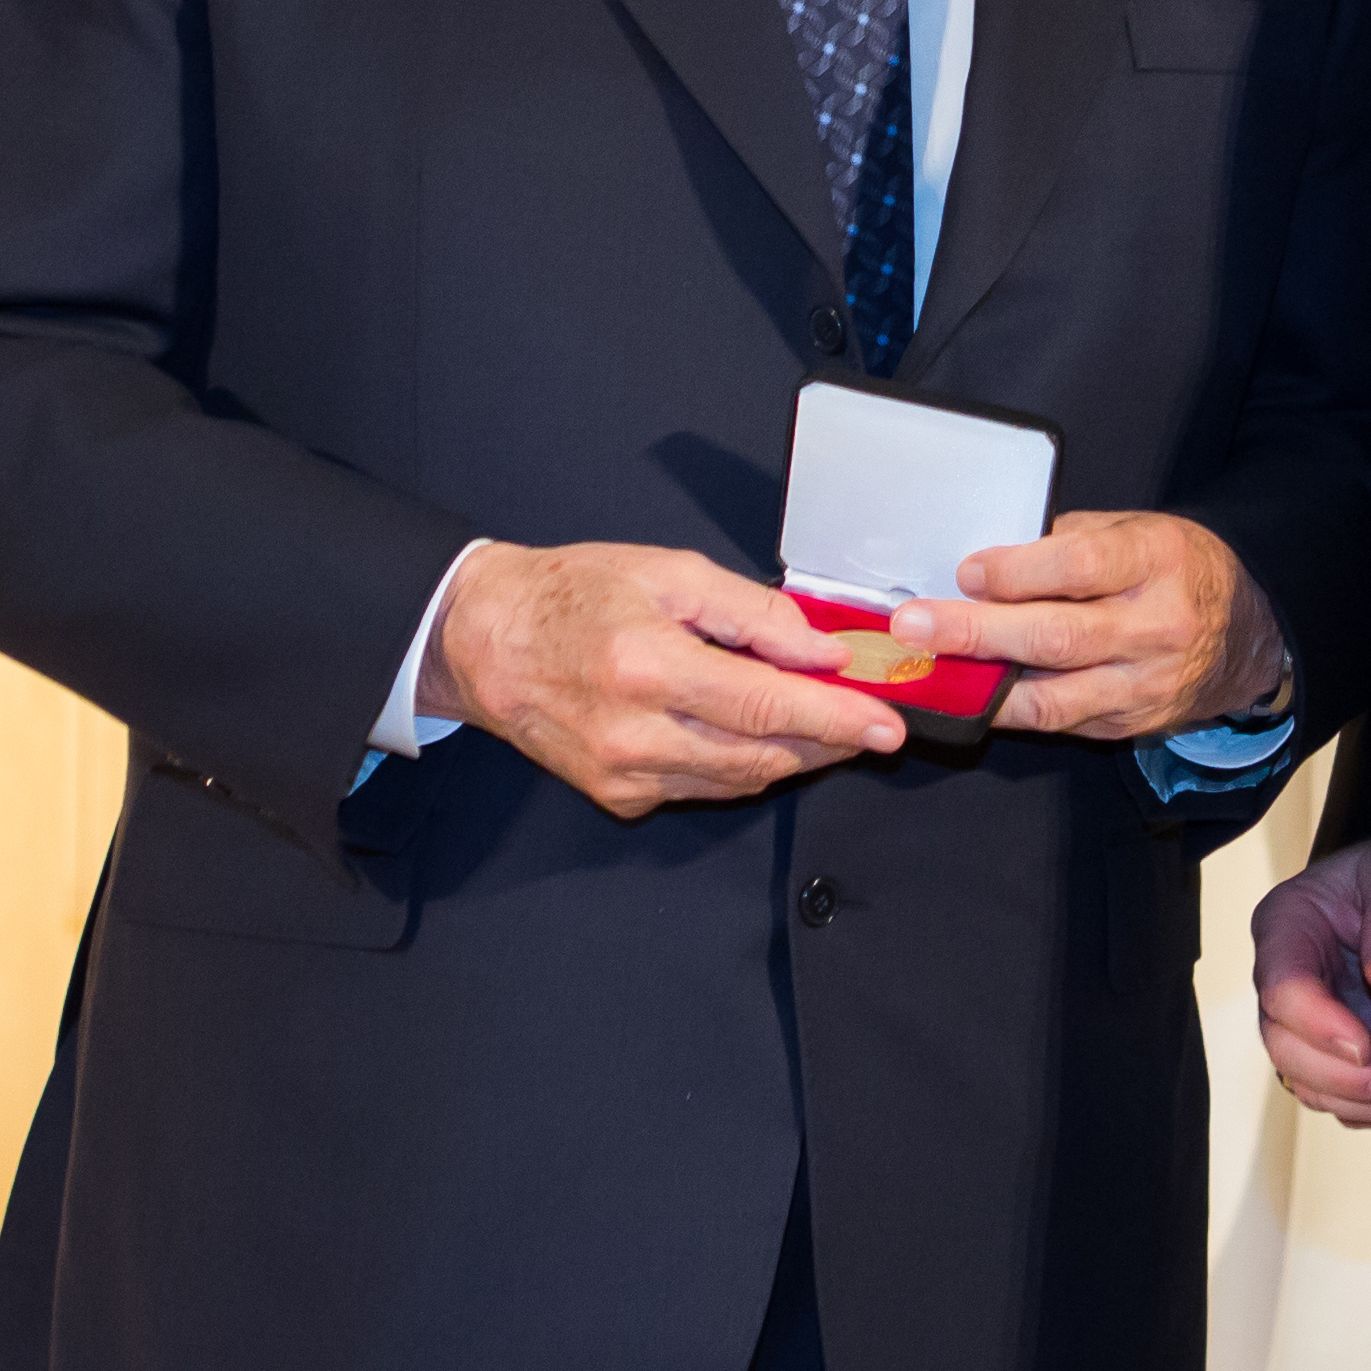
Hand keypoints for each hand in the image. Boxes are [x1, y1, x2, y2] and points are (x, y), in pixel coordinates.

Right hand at [421, 540, 903, 816]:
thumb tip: (821, 651)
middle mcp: (634, 735)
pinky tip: (751, 731)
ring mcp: (623, 776)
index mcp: (648, 668)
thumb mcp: (670, 574)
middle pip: (762, 756)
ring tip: (823, 721)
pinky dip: (738, 763)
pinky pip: (700, 787)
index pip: (767, 707)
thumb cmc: (572, 595)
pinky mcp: (617, 796)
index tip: (886, 725)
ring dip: (790, 755)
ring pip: (737, 781)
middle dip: (827, 742)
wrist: (484, 638)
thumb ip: (754, 614)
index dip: (837, 719)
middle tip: (868, 719)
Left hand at [887, 510, 1287, 738]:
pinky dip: (1010, 711)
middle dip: (977, 632)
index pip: (1082, 567)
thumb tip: (990, 565)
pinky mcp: (1131, 724)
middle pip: (1058, 636)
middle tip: (914, 626)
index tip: (968, 572)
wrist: (1248, 632)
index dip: (1019, 571)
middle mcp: (1155, 627)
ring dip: (982, 688)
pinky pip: (1060, 722)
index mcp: (1157, 562)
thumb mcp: (1136, 530)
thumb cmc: (1177, 568)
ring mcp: (1145, 684)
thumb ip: (1069, 543)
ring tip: (926, 674)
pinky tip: (969, 697)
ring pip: (1054, 697)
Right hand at [1248, 837, 1370, 1126]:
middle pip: (1285, 1045)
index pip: (1281, 986)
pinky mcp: (1331, 1052)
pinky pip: (1336, 1096)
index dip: (1317, 1023)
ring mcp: (1304, 1021)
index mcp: (1286, 924)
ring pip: (1307, 1081)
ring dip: (1358, 1101)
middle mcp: (1284, 978)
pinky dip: (1370, 1111)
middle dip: (1341, 1075)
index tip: (1366, 1045)